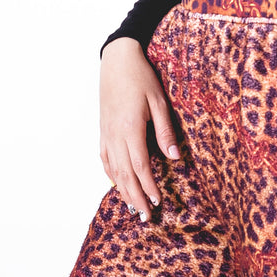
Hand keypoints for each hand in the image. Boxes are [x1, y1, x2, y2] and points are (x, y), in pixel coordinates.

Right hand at [98, 37, 180, 219]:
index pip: (140, 166)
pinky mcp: (103, 129)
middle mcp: (115, 135)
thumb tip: (174, 157)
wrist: (117, 60)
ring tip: (133, 207)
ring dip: (123, 191)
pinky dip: (111, 175)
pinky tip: (117, 183)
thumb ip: (164, 130)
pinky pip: (104, 158)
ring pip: (113, 170)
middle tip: (146, 217)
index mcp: (131, 128)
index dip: (148, 186)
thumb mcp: (158, 100)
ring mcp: (106, 133)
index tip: (157, 202)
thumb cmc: (141, 77)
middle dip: (136, 197)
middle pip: (124, 174)